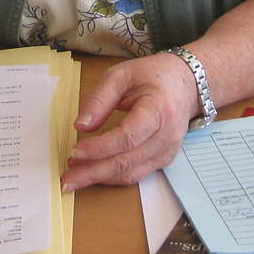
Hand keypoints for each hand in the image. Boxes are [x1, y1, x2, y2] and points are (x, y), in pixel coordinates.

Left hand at [61, 52, 199, 190]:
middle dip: (94, 171)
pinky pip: (137, 174)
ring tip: (75, 177)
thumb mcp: (121, 76)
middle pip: (127, 161)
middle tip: (67, 178)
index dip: (100, 147)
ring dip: (101, 178)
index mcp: (158, 109)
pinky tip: (95, 173)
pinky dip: (114, 176)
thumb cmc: (152, 76)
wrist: (186, 84)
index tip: (75, 151)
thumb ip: (100, 100)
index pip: (128, 137)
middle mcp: (167, 136)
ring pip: (131, 173)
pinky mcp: (164, 160)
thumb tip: (80, 126)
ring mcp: (168, 151)